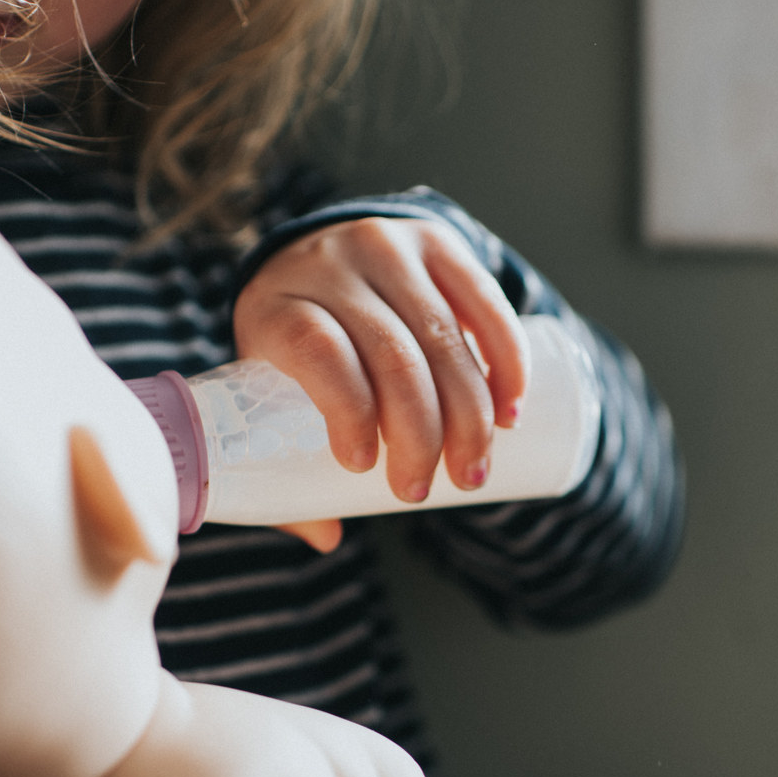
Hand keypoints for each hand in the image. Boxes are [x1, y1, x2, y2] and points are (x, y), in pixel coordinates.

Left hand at [234, 219, 530, 513]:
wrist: (313, 254)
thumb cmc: (291, 345)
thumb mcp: (266, 390)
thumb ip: (284, 463)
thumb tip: (327, 536)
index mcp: (277, 306)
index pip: (319, 352)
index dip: (349, 411)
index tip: (363, 468)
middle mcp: (330, 266)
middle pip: (391, 354)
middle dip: (424, 434)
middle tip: (432, 488)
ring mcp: (386, 246)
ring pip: (442, 335)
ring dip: (471, 411)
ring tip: (475, 467)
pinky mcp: (434, 240)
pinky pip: (481, 299)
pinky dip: (505, 358)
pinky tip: (511, 407)